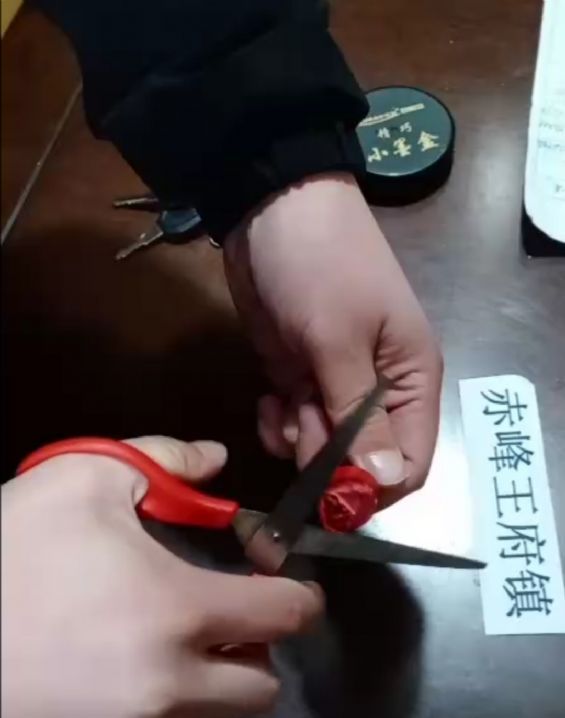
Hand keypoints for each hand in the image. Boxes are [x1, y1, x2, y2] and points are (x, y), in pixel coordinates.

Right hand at [1, 436, 322, 717]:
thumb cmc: (8, 557)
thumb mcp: (79, 478)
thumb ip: (161, 460)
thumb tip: (215, 460)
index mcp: (180, 611)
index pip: (285, 614)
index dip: (298, 597)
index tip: (285, 590)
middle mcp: (171, 689)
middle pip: (260, 686)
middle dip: (252, 652)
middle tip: (215, 626)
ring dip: (210, 698)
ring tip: (169, 666)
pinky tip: (106, 699)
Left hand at [224, 173, 442, 507]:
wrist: (271, 208)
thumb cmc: (318, 268)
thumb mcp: (338, 341)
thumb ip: (358, 416)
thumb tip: (385, 482)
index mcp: (409, 380)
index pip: (408, 461)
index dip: (373, 486)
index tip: (332, 490)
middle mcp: (379, 390)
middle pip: (362, 461)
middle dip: (327, 461)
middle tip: (298, 428)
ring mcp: (336, 384)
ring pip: (323, 447)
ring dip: (298, 440)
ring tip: (282, 404)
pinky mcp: (301, 376)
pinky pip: (294, 424)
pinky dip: (279, 423)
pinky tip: (267, 399)